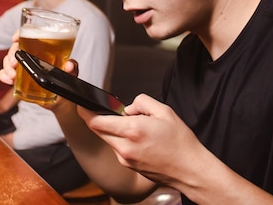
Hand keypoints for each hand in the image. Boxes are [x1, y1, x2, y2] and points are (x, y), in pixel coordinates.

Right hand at [0, 32, 78, 111]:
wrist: (62, 99)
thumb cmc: (67, 80)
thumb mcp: (72, 72)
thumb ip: (72, 67)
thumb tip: (69, 65)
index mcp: (44, 48)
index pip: (30, 34)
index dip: (20, 33)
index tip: (15, 38)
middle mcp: (32, 54)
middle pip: (16, 47)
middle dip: (12, 54)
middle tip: (14, 64)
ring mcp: (24, 66)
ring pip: (8, 59)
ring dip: (7, 66)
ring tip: (12, 75)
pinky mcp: (18, 77)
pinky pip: (5, 73)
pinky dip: (3, 75)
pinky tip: (9, 81)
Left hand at [79, 94, 204, 186]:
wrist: (190, 170)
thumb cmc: (181, 143)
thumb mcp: (165, 111)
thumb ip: (141, 102)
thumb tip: (128, 108)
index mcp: (133, 130)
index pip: (97, 122)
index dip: (86, 112)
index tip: (83, 106)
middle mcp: (125, 147)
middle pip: (99, 131)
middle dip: (102, 120)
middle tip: (115, 114)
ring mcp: (126, 159)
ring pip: (109, 140)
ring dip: (115, 131)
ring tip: (138, 128)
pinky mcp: (129, 167)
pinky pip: (118, 149)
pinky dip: (123, 141)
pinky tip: (141, 141)